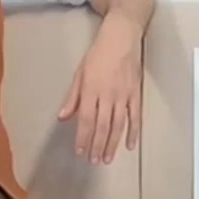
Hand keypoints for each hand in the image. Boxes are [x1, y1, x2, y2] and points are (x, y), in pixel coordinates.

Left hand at [59, 15, 142, 162]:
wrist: (122, 37)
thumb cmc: (98, 54)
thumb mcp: (79, 72)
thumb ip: (72, 96)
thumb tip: (63, 116)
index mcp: (90, 89)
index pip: (85, 119)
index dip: (82, 137)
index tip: (79, 152)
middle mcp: (107, 95)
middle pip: (102, 126)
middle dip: (96, 145)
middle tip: (93, 161)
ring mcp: (123, 95)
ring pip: (118, 125)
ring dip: (112, 144)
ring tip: (107, 158)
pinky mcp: (136, 94)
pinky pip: (135, 117)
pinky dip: (133, 132)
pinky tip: (130, 145)